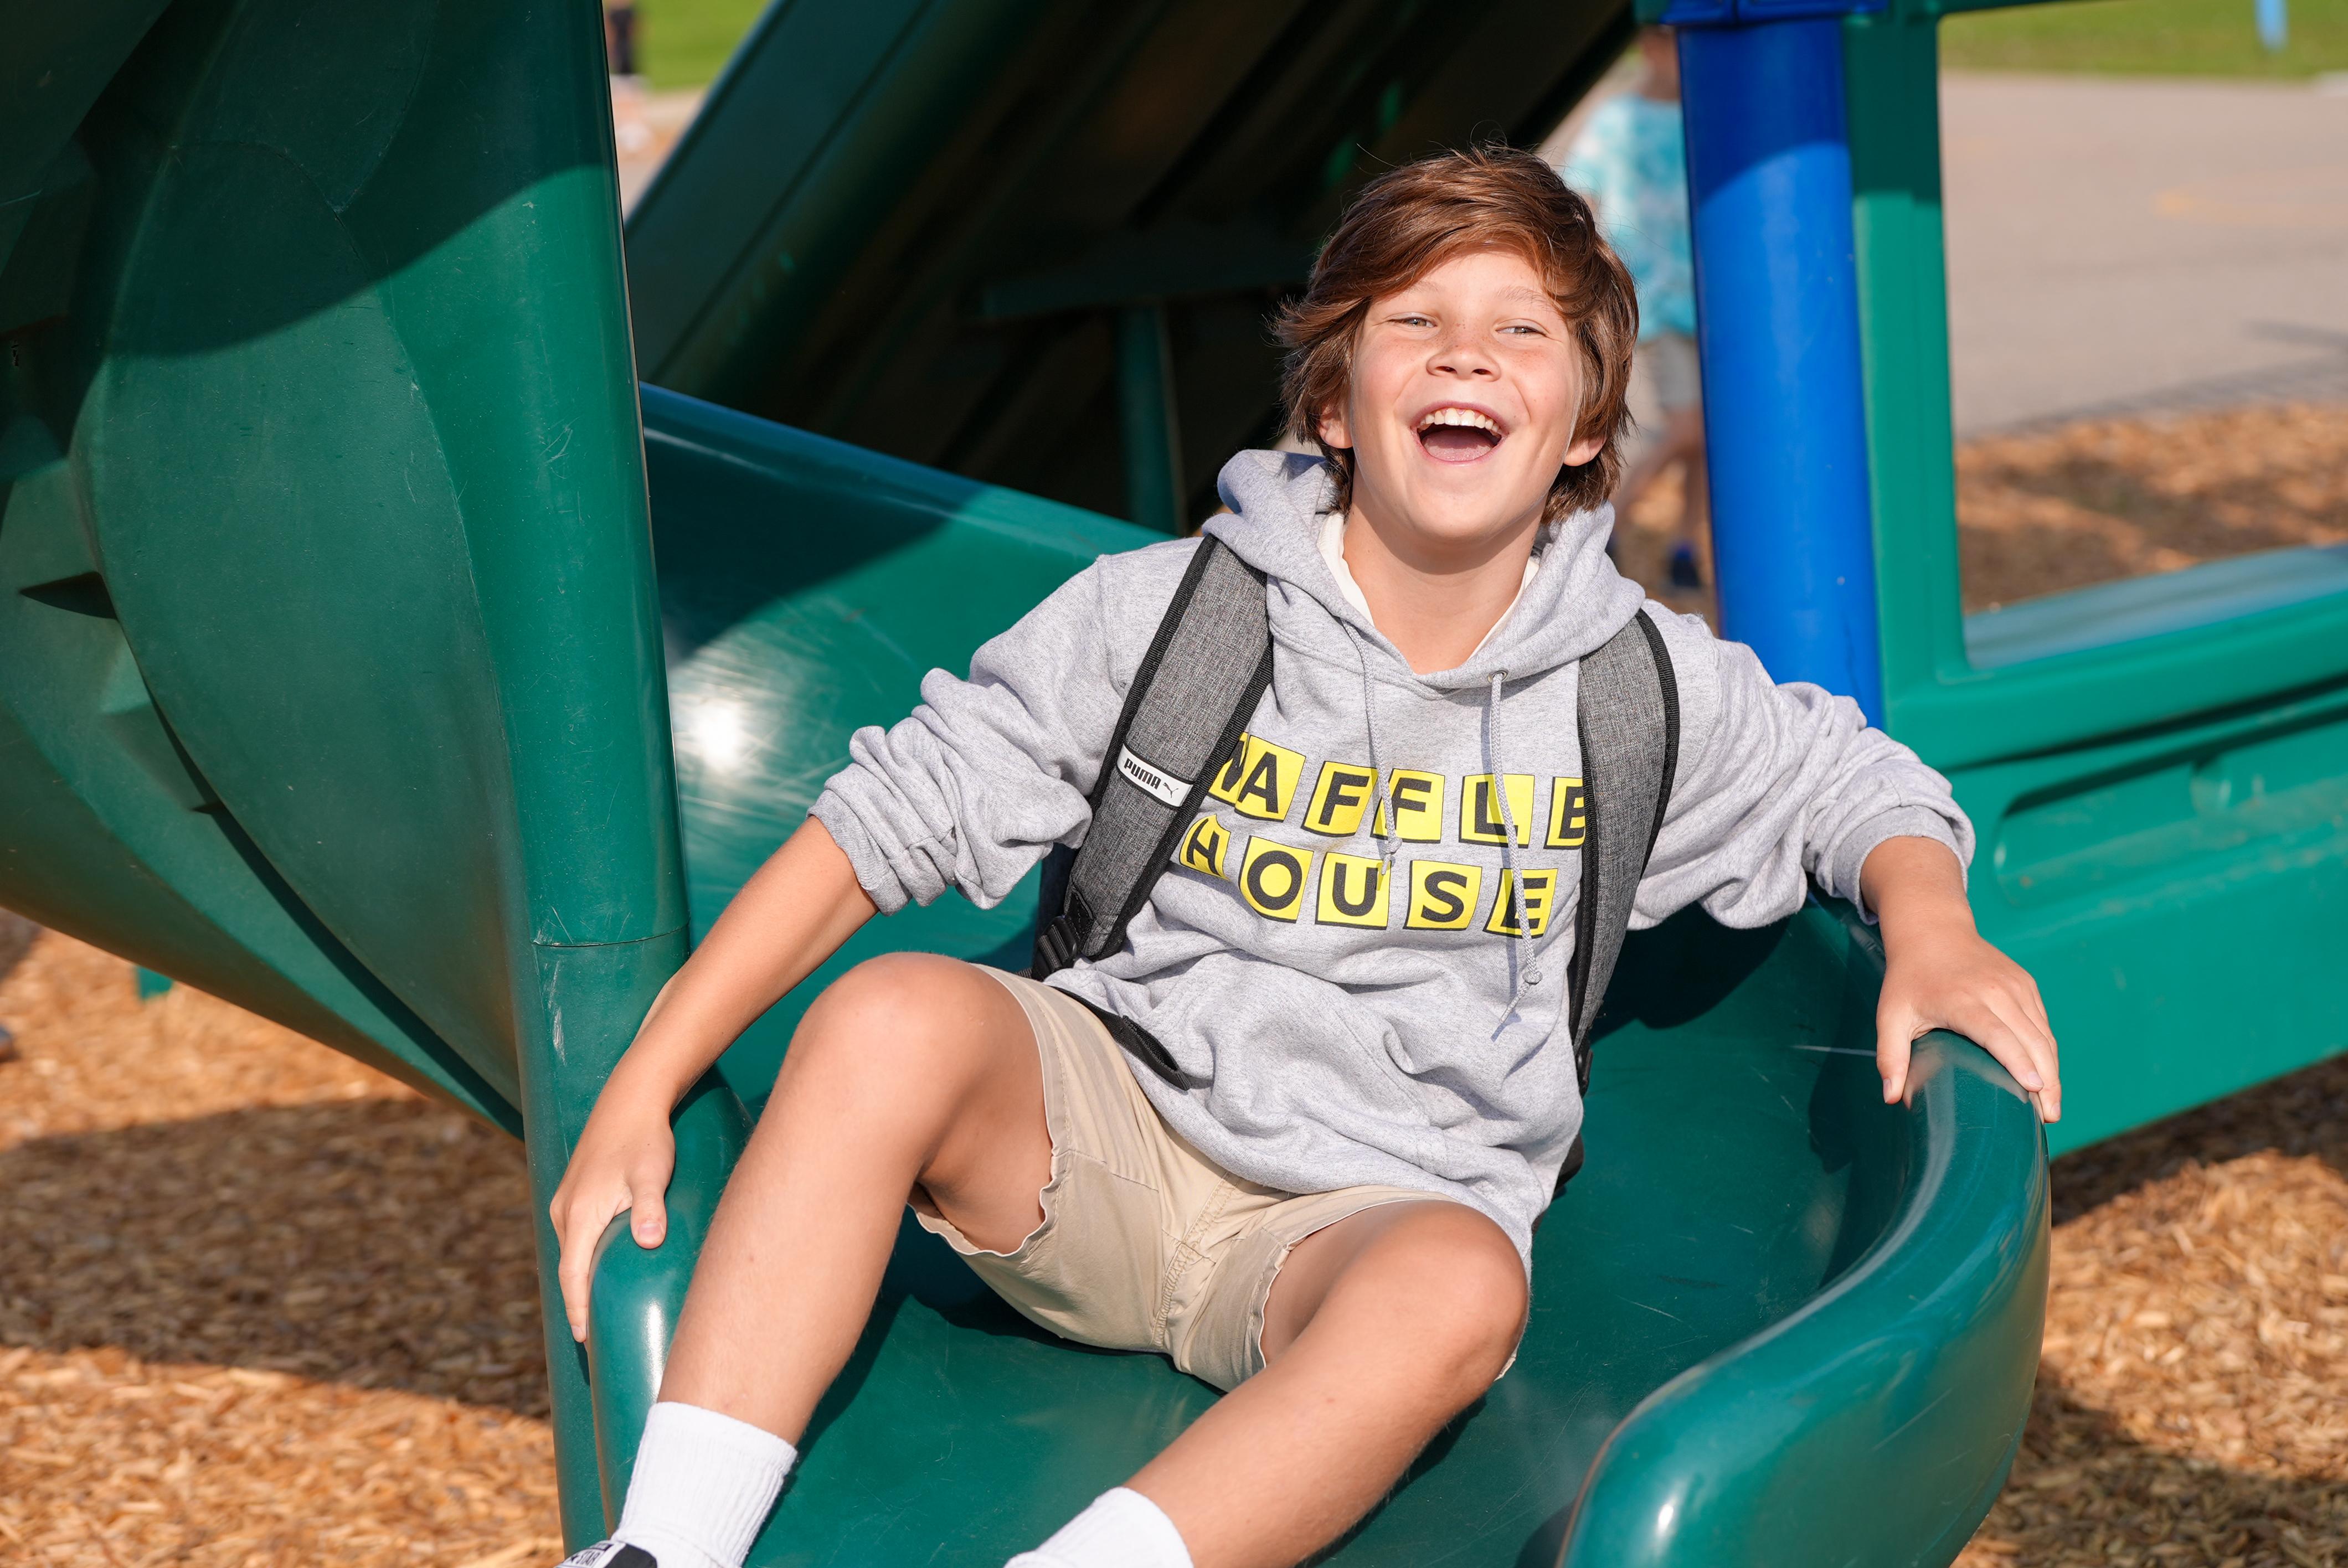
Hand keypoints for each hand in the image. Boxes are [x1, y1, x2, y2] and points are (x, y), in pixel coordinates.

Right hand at [549, 1096, 678, 1340]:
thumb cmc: (645, 1138)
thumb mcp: (652, 1173)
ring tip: (596, 1309)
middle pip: (569, 1267)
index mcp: (579, 1214)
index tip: (583, 1338)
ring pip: (571, 1249)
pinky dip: (582, 1256)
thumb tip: (648, 1240)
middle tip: (594, 1337)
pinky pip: (575, 1234)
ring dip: (580, 1278)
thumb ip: (650, 1207)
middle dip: (578, 1301)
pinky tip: (597, 1266)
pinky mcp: (575, 1191)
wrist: (631, 1099)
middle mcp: (565, 1210)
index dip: (578, 1308)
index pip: (573, 1274)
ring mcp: (566, 1199)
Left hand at [1877, 923, 2059, 1122]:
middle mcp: (1996, 992)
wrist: (1932, 929)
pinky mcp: (2026, 985)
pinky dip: (2048, 1051)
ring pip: (2043, 1034)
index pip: (1997, 1035)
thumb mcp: (1891, 1015)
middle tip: (2049, 1116)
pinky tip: (2047, 1077)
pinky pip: (2043, 1023)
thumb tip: (1891, 1098)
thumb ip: (1890, 1056)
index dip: (2018, 1062)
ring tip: (2052, 1106)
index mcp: (1963, 1000)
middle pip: (2031, 1040)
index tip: (2034, 1089)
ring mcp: (2016, 986)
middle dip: (2046, 1080)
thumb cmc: (1909, 978)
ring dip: (2053, 1070)